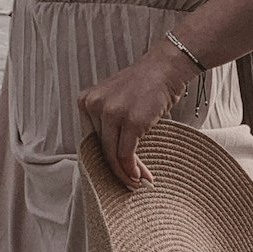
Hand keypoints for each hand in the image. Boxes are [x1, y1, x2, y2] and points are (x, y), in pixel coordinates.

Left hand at [77, 40, 192, 190]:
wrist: (166, 68)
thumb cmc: (145, 86)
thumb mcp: (115, 100)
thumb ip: (106, 123)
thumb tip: (109, 158)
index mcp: (86, 101)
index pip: (90, 140)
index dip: (103, 160)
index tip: (115, 173)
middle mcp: (94, 105)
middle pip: (101, 149)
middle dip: (117, 170)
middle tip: (130, 183)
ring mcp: (112, 113)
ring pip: (113, 155)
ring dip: (127, 173)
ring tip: (138, 183)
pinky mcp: (130, 121)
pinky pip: (126, 154)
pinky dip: (133, 169)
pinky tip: (142, 176)